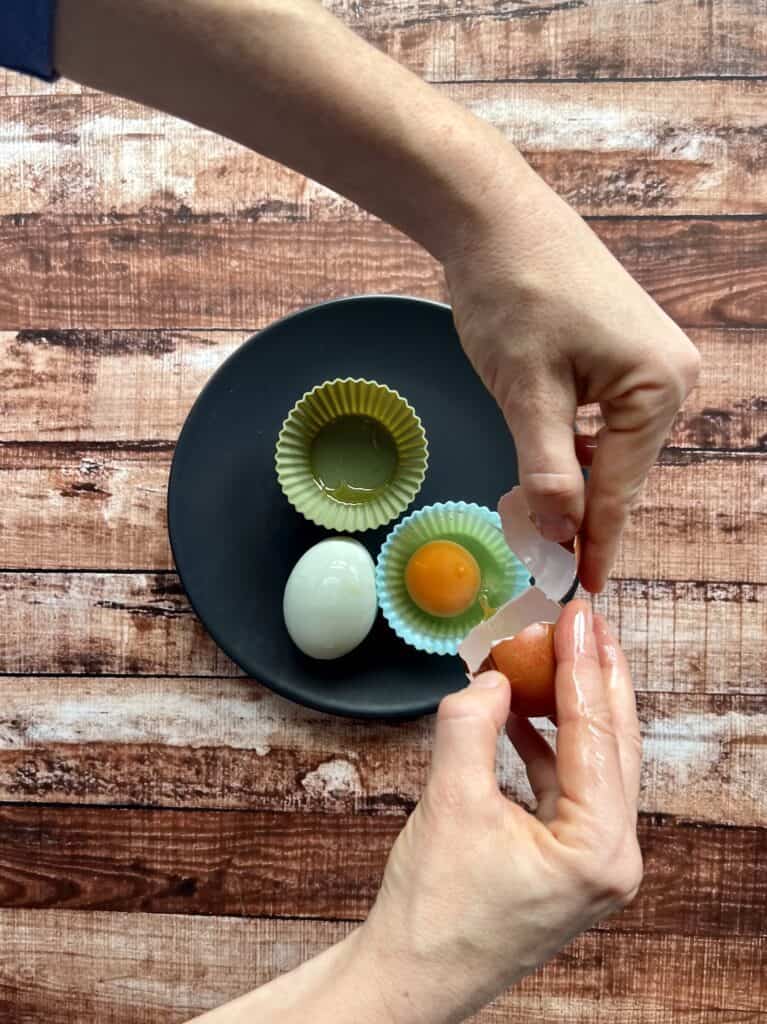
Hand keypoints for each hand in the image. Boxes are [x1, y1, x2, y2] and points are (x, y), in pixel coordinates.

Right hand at [356, 600, 642, 1023]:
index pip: (596, 736)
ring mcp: (594, 863)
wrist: (408, 977)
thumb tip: (494, 677)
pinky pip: (569, 786)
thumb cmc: (431, 911)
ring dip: (572, 707)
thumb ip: (472, 723)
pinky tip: (524, 713)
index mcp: (599, 850)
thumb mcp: (449, 800)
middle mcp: (612, 858)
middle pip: (614, 745)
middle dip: (596, 677)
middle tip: (584, 621)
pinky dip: (548, 744)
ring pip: (595, 762)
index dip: (581, 666)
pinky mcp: (568, 861)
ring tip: (554, 653)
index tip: (575, 614)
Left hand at [442, 167, 700, 591]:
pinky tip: (550, 466)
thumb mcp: (525, 394)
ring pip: (612, 451)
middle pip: (623, 473)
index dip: (595, 544)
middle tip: (550, 567)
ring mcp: (651, 362)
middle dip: (585, 517)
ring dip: (578, 485)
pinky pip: (605, 422)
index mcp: (657, 386)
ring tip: (543, 526)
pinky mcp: (625, 354)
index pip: (620, 489)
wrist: (495, 217)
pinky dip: (577, 450)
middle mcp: (670, 376)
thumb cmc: (512, 294)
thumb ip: (546, 471)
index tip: (581, 590)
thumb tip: (560, 536)